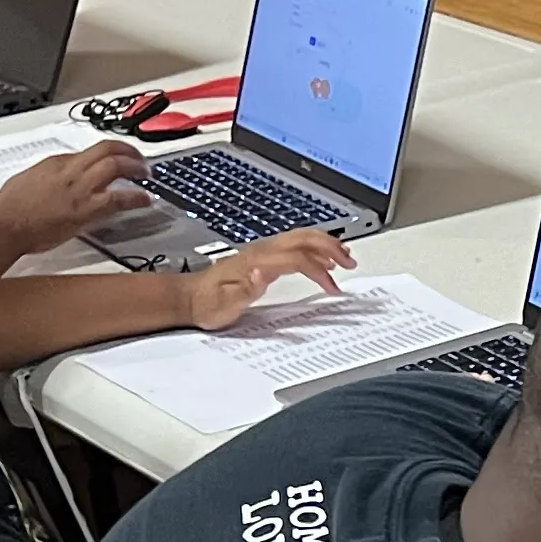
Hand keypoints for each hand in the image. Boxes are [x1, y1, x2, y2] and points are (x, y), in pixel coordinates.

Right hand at [0, 139, 151, 254]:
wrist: (6, 225)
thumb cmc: (10, 209)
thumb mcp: (26, 181)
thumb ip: (44, 178)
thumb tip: (51, 182)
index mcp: (55, 163)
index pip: (88, 152)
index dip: (106, 155)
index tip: (114, 159)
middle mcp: (70, 170)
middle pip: (106, 149)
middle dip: (127, 150)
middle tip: (139, 158)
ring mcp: (80, 188)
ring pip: (116, 165)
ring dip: (136, 167)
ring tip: (146, 174)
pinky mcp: (86, 209)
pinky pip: (119, 198)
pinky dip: (136, 197)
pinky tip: (145, 199)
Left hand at [177, 231, 353, 328]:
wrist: (189, 298)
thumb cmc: (207, 304)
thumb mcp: (225, 304)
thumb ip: (246, 289)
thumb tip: (263, 273)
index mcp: (257, 261)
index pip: (298, 259)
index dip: (319, 272)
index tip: (333, 288)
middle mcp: (261, 251)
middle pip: (304, 238)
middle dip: (331, 247)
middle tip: (351, 262)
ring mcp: (262, 251)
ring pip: (300, 237)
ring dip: (325, 244)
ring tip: (345, 256)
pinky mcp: (262, 256)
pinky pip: (294, 244)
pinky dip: (314, 247)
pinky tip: (321, 258)